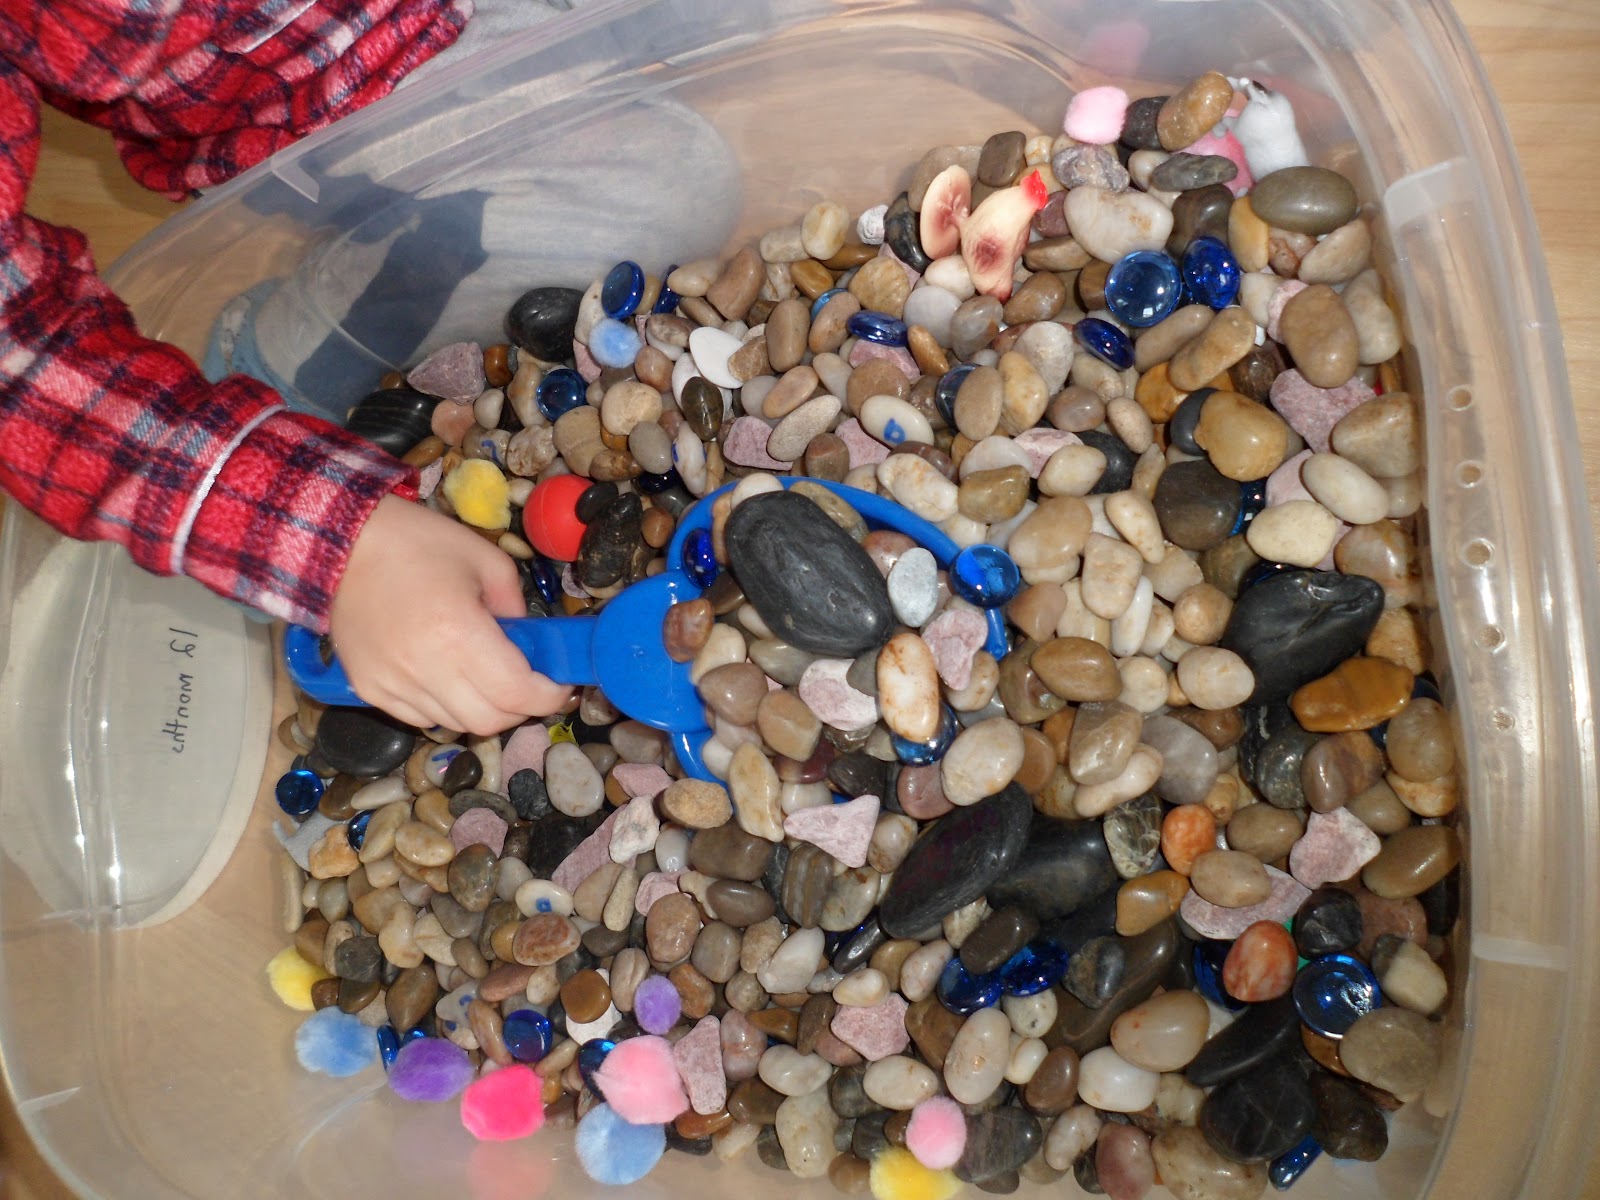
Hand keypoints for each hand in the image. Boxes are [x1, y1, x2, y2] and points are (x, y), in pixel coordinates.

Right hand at [329, 495, 571, 733]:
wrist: (341, 543)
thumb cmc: (418, 543)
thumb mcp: (487, 561)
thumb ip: (516, 607)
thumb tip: (529, 642)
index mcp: (459, 634)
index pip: (516, 694)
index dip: (548, 698)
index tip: (560, 686)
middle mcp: (424, 669)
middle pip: (489, 721)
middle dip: (520, 709)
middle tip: (529, 686)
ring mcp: (392, 685)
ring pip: (455, 725)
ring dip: (482, 710)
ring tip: (487, 681)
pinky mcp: (368, 689)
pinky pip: (419, 719)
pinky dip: (445, 708)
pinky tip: (448, 679)